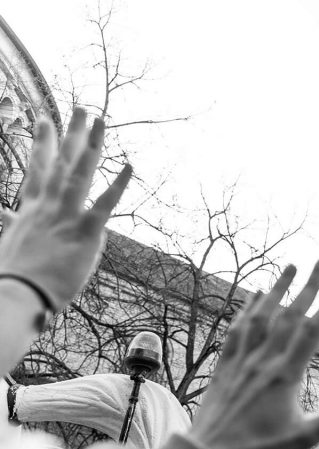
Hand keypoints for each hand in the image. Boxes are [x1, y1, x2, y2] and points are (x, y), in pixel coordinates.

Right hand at [0, 108, 131, 311]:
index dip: (42, 143)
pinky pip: (104, 204)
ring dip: (91, 144)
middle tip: (82, 108)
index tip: (44, 119)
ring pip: (79, 172)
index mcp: (30, 208)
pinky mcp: (83, 232)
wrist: (18, 293)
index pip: (38, 169)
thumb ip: (11, 224)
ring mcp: (65, 216)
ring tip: (100, 120)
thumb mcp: (9, 243)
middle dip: (71, 133)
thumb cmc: (14, 276)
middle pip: (60, 161)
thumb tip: (6, 214)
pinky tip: (129, 167)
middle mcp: (47, 205)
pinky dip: (117, 185)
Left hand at [189, 262, 318, 448]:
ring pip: (261, 315)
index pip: (313, 330)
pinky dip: (248, 308)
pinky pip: (237, 329)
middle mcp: (263, 360)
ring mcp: (241, 360)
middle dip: (307, 286)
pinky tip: (256, 295)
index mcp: (286, 375)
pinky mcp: (224, 365)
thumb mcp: (306, 437)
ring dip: (278, 289)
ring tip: (290, 267)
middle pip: (289, 314)